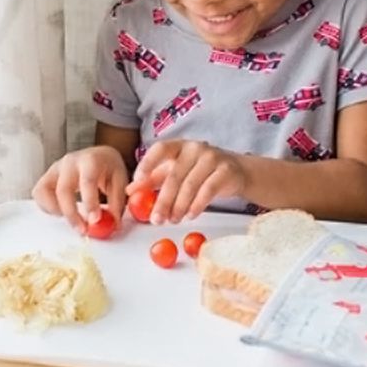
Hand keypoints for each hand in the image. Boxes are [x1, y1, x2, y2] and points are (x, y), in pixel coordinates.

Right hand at [32, 146, 128, 233]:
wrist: (99, 156)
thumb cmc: (108, 168)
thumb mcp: (119, 181)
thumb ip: (116, 203)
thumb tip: (113, 225)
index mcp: (91, 160)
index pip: (87, 180)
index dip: (90, 202)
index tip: (94, 220)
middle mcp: (70, 162)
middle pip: (63, 189)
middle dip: (71, 214)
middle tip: (83, 230)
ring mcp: (55, 169)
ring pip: (44, 191)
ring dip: (55, 210)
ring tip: (72, 218)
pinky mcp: (46, 177)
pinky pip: (39, 194)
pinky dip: (47, 207)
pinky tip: (62, 211)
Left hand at [126, 140, 246, 223]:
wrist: (236, 171)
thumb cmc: (200, 171)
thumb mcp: (176, 171)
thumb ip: (153, 179)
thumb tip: (129, 189)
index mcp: (179, 146)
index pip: (160, 149)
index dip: (148, 163)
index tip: (138, 181)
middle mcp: (194, 148)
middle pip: (174, 175)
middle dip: (163, 200)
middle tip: (156, 219)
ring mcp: (211, 157)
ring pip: (190, 185)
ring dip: (179, 206)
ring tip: (173, 220)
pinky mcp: (225, 170)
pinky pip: (208, 190)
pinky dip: (197, 205)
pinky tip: (190, 215)